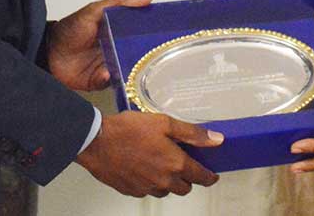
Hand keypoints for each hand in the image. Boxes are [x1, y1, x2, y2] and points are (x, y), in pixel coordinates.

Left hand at [47, 0, 152, 90]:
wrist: (47, 52)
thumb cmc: (69, 30)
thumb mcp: (94, 10)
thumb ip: (119, 2)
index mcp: (117, 32)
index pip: (139, 33)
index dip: (150, 34)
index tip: (162, 33)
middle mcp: (116, 49)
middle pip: (137, 54)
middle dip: (144, 56)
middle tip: (150, 54)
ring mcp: (108, 65)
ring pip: (127, 70)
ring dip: (128, 69)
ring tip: (126, 64)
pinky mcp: (99, 80)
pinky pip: (111, 82)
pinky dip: (109, 78)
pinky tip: (105, 71)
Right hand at [76, 111, 221, 197]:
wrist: (97, 142)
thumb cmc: (128, 130)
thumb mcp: (164, 123)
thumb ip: (192, 133)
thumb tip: (216, 139)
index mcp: (175, 164)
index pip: (201, 177)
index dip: (209, 177)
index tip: (212, 175)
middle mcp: (163, 180)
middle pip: (185, 188)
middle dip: (188, 178)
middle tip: (183, 163)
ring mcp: (147, 188)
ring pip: (166, 190)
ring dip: (168, 180)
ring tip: (160, 161)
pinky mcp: (132, 191)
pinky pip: (148, 190)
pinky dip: (150, 181)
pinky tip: (144, 166)